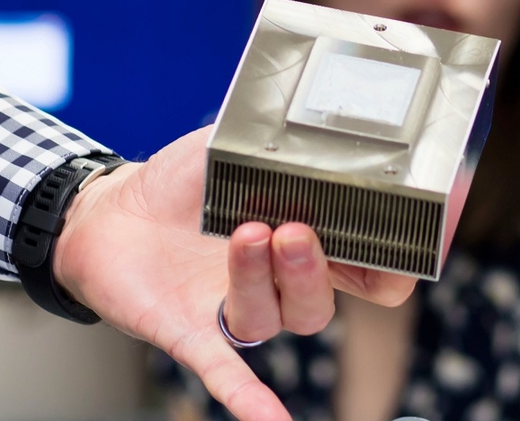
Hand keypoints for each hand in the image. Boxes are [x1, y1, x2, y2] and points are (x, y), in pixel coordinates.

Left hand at [49, 127, 418, 420]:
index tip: (416, 234)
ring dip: (263, 280)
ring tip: (244, 236)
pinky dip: (250, 398)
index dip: (398, 260)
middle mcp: (281, 283)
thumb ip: (283, 143)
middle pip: (326, 299)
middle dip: (315, 266)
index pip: (372, 269)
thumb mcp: (237, 147)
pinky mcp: (189, 330)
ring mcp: (238, 309)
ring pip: (277, 319)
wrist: (104, 207)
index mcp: (308, 239)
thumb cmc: (181, 180)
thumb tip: (328, 125)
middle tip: (293, 229)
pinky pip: (226, 373)